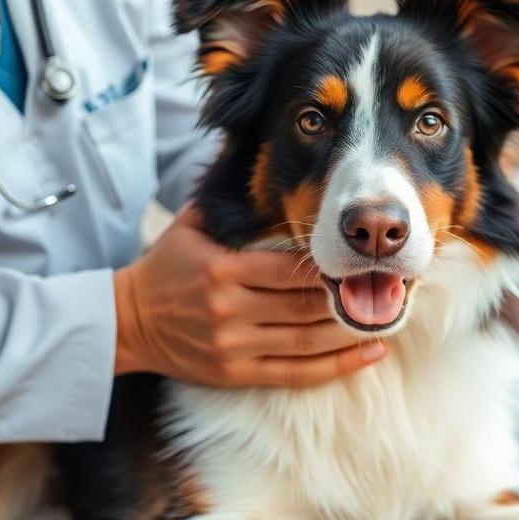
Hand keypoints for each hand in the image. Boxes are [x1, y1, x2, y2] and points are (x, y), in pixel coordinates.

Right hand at [112, 205, 385, 386]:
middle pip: (306, 305)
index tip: (366, 258)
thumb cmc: (166, 267)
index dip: (332, 266)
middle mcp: (230, 310)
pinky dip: (339, 365)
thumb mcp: (191, 225)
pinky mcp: (237, 374)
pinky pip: (298, 373)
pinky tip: (372, 352)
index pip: (290, 268)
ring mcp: (234, 346)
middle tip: (392, 285)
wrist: (126, 322)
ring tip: (390, 316)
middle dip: (351, 296)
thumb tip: (249, 146)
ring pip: (309, 341)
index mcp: (223, 270)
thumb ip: (225, 195)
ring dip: (354, 331)